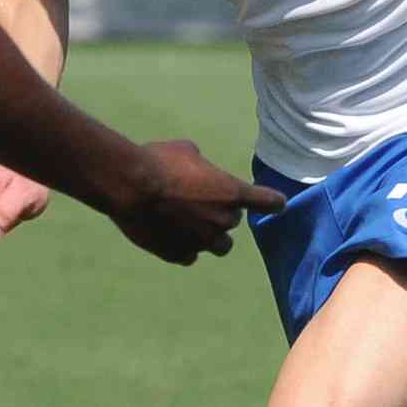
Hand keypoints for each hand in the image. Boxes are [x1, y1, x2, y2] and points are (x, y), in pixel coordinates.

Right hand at [107, 139, 285, 265]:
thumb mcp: (186, 151)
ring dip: (210, 236)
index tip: (277, 204)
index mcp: (232, 193)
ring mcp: (202, 242)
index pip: (268, 202)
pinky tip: (171, 236)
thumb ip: (202, 165)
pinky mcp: (179, 255)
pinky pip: (191, 255)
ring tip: (190, 224)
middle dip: (221, 212)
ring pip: (219, 245)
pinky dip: (186, 247)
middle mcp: (222, 221)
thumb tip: (198, 170)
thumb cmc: (159, 161)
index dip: (272, 202)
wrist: (128, 185)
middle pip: (233, 221)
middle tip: (197, 201)